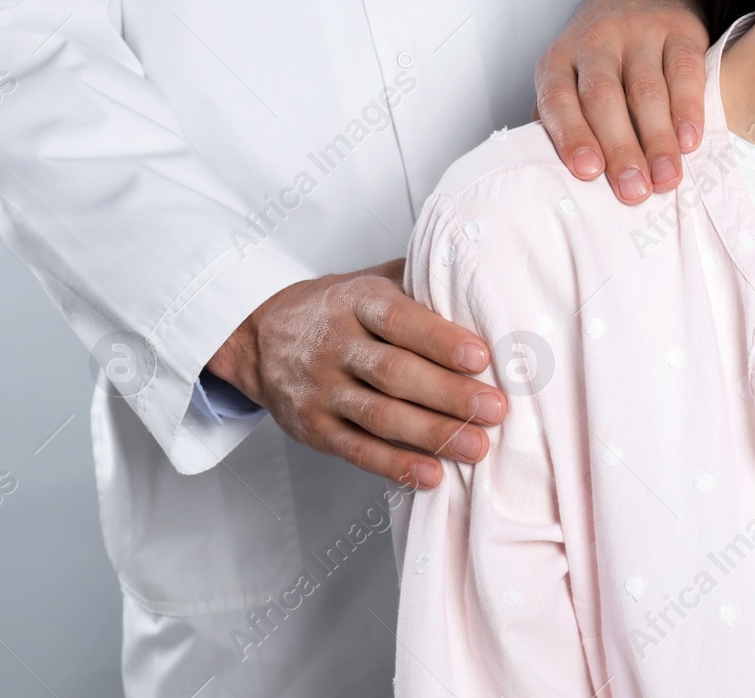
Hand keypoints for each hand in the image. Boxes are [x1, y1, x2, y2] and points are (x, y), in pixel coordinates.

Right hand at [205, 258, 505, 486]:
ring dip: (432, 434)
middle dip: (449, 393)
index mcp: (356, 301)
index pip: (399, 320)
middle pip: (395, 373)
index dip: (440, 339)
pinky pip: (357, 450)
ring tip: (477, 446)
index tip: (481, 356)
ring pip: (380, 417)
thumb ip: (420, 282)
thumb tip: (485, 284)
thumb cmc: (336, 308)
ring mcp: (322, 390)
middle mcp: (336, 345)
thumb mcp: (370, 280)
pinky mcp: (315, 429)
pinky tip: (432, 474)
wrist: (259, 337)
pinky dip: (395, 466)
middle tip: (495, 409)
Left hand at [534, 0, 709, 204]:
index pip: (558, 98)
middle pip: (604, 98)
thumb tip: (552, 176)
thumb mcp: (570, 73)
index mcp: (559, 59)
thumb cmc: (603, 48)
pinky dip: (688, 109)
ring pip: (645, 90)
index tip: (587, 172)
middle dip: (619, 148)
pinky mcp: (679, 30)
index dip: (570, 135)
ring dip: (657, 139)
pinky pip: (684, 71)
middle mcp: (595, 42)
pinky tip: (690, 140)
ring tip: (666, 178)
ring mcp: (638, 32)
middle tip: (633, 191)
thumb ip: (562, 118)